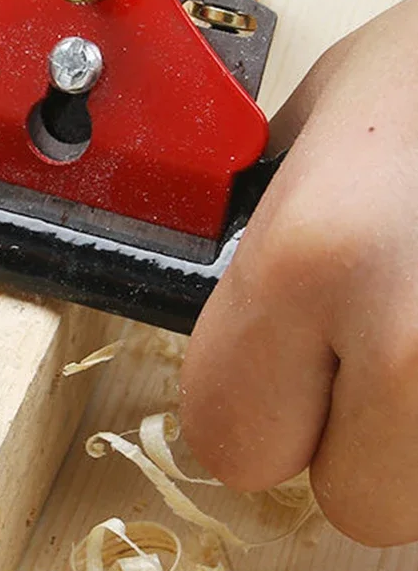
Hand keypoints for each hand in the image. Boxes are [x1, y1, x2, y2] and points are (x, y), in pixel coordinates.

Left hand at [180, 0, 417, 545]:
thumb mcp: (312, 126)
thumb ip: (255, 231)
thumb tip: (225, 294)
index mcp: (310, 259)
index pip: (231, 436)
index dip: (246, 407)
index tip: (266, 369)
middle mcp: (409, 339)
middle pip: (350, 497)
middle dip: (343, 434)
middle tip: (359, 342)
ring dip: (411, 433)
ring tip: (415, 321)